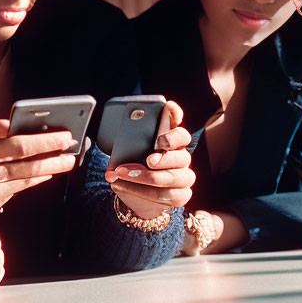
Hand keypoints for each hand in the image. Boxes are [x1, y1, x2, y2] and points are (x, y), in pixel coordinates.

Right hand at [0, 117, 76, 210]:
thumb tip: (14, 126)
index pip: (15, 145)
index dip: (43, 142)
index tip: (63, 136)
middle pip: (24, 165)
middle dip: (53, 158)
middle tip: (71, 152)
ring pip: (24, 180)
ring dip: (49, 170)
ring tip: (65, 162)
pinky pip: (18, 190)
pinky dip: (34, 180)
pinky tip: (45, 173)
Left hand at [106, 101, 194, 219]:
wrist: (136, 195)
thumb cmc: (133, 167)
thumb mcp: (126, 153)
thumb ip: (127, 144)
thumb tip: (118, 144)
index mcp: (169, 140)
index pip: (176, 124)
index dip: (175, 115)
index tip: (168, 107)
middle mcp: (180, 156)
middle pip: (182, 153)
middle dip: (165, 157)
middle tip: (149, 160)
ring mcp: (183, 176)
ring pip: (174, 177)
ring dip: (146, 176)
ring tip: (123, 173)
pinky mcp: (180, 194)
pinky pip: (167, 195)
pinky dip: (142, 191)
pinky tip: (123, 185)